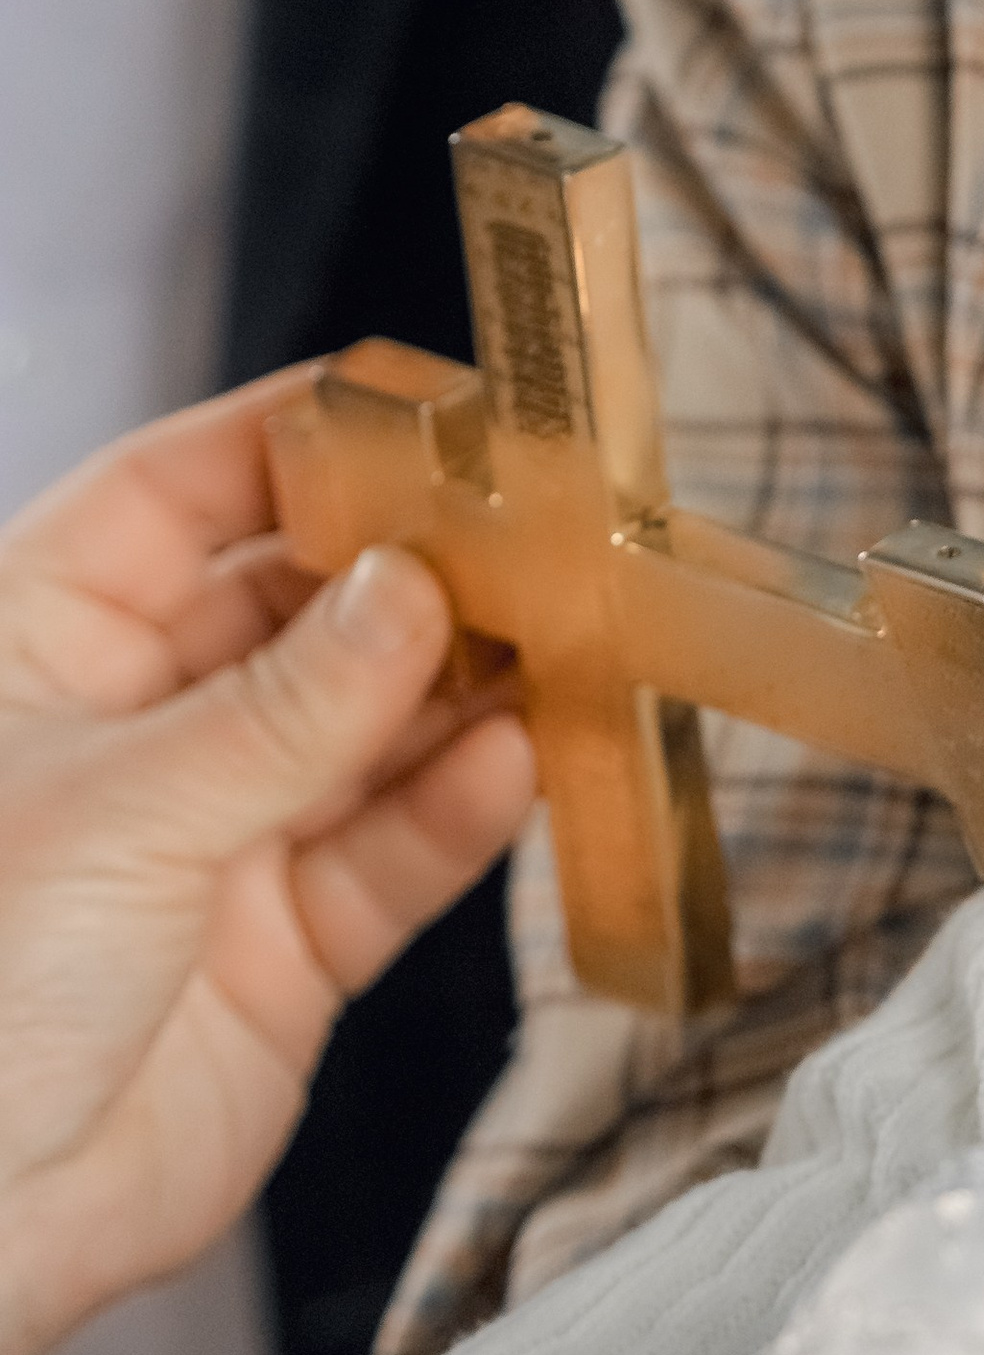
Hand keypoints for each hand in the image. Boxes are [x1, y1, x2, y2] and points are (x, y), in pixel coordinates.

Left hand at [0, 379, 536, 1354]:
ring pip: (367, 726)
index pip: (174, 492)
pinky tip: (518, 760)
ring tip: (560, 641)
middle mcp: (129, 726)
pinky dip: (458, 810)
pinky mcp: (287, 948)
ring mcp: (213, 837)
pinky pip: (392, 852)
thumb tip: (411, 590)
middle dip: (412, 567)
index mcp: (33, 643)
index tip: (422, 406)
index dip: (297, 437)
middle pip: (296, 601)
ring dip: (462, 687)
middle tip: (532, 533)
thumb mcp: (120, 810)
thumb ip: (287, 706)